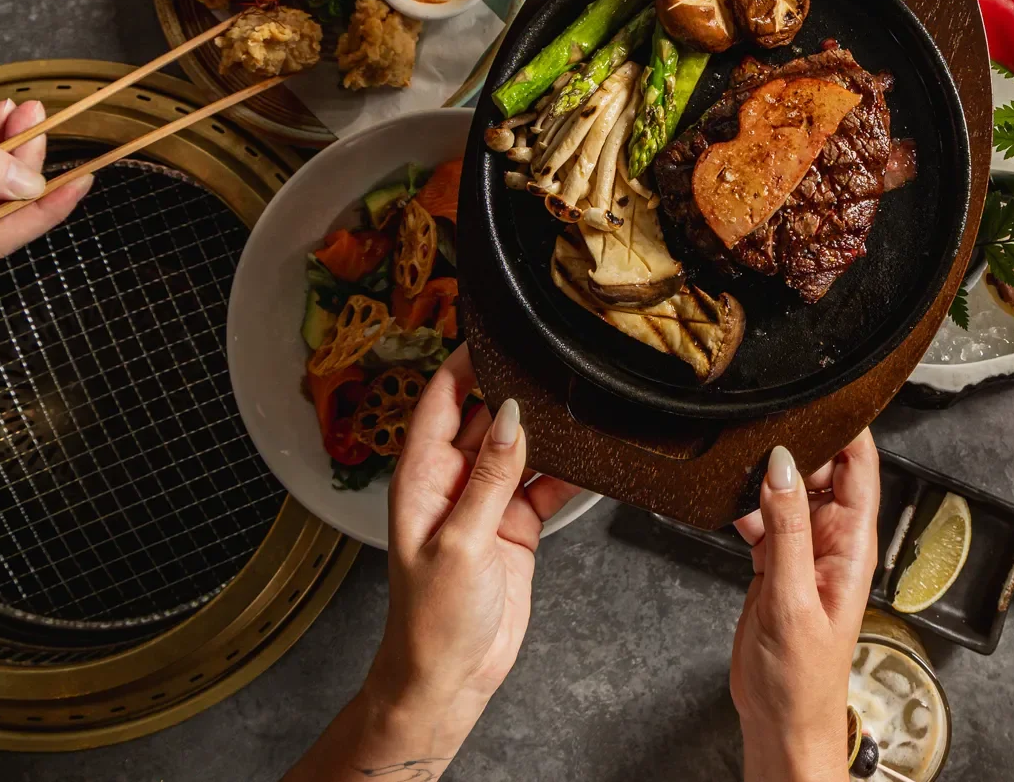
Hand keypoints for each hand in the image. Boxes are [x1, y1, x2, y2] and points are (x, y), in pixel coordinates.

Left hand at [368, 345, 580, 736]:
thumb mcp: (460, 543)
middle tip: (552, 364)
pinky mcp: (515, 527)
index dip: (464, 363)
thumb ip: (489, 478)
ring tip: (578, 403)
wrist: (449, 680)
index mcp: (421, 477)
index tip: (495, 333)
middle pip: (486, 417)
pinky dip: (567, 472)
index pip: (440, 401)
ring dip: (546, 431)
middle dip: (515, 391)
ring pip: (520, 448)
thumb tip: (511, 417)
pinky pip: (545, 485)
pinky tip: (591, 457)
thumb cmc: (431, 621)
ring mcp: (486, 504)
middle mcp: (452, 483)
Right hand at [729, 432, 879, 781]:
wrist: (781, 722)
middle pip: (822, 470)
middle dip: (797, 445)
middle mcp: (831, 542)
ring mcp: (803, 551)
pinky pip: (764, 517)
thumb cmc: (802, 680)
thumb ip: (787, 528)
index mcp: (853, 545)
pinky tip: (728, 499)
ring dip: (767, 474)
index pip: (861, 468)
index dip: (848, 428)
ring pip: (789, 490)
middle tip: (764, 427)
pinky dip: (746, 505)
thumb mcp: (792, 598)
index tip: (824, 395)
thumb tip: (784, 466)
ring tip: (741, 460)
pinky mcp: (775, 564)